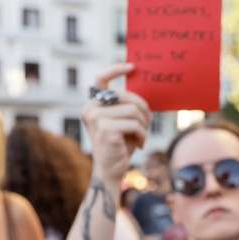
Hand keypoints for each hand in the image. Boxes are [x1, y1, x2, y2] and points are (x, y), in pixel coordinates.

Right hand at [82, 64, 151, 183]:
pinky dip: (142, 135)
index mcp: (92, 105)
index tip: (132, 68)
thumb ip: (125, 106)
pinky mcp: (106, 129)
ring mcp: (97, 118)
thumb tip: (142, 91)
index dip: (117, 70)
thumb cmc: (119, 146)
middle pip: (127, 96)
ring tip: (141, 136)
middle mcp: (91, 109)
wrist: (110, 172)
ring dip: (144, 125)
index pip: (101, 79)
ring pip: (133, 111)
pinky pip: (134, 124)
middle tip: (147, 123)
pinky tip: (139, 144)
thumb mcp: (122, 122)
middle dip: (143, 109)